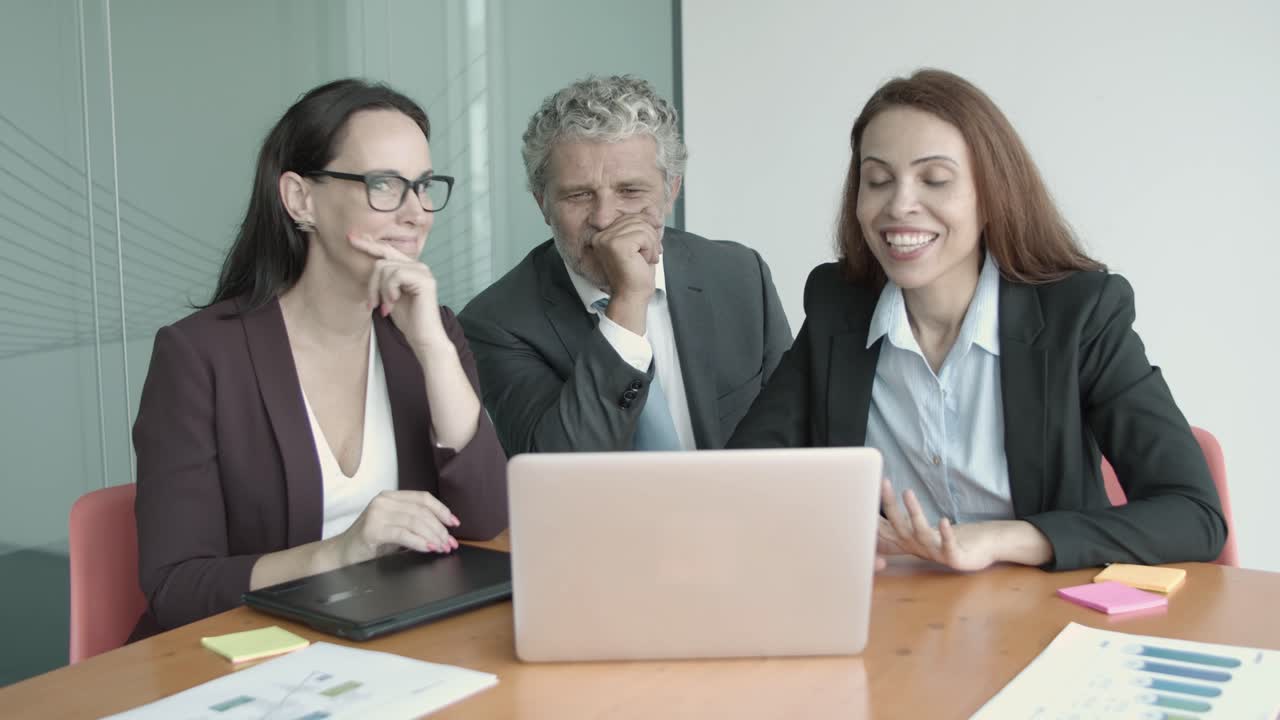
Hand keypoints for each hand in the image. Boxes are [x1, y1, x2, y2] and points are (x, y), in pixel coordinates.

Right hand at [336, 490, 461, 564]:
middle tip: (450, 543)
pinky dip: (419, 542)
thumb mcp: (395, 528)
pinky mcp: (372, 529)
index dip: (442, 510)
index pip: (423, 498)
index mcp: (390, 497)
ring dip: (433, 536)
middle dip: (440, 529)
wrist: (341, 554)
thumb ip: (414, 524)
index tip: (455, 523)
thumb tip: (443, 532)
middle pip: (422, 511)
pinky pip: (403, 534)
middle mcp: (383, 501)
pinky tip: (428, 548)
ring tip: (442, 547)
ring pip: (415, 521)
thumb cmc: (370, 543)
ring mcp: (376, 514)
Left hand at [350, 233, 447, 350]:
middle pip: (382, 260)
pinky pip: (395, 276)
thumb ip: (382, 280)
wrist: (423, 338)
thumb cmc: (407, 320)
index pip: (387, 250)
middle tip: (372, 304)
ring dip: (380, 291)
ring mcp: (423, 271)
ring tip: (386, 307)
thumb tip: (368, 264)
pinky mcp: (424, 280)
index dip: (368, 244)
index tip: (350, 238)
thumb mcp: (388, 295)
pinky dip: (389, 291)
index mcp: (410, 268)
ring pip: (386, 268)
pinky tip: (394, 303)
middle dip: (371, 283)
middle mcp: (418, 266)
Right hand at [593, 213, 660, 300]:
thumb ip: (643, 226)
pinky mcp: (616, 245)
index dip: (646, 227)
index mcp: (603, 235)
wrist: (632, 296)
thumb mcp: (642, 245)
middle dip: (650, 237)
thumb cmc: (636, 275)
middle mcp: (601, 236)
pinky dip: (650, 249)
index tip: (652, 244)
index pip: (630, 217)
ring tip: (646, 259)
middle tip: (650, 255)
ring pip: (642, 227)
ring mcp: (607, 239)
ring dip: (651, 244)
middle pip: (637, 220)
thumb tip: (651, 210)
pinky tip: (644, 260)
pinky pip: (643, 236)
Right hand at [877, 479, 1001, 571]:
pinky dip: (945, 533)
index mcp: (907, 541)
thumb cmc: (946, 538)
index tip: (860, 495)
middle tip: (882, 482)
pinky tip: (943, 520)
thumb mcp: (917, 530)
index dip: (871, 515)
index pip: (884, 528)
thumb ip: (896, 524)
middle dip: (889, 504)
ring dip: (913, 512)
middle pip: (898, 525)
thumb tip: (873, 513)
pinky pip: (948, 545)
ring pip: (920, 532)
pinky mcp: (954, 557)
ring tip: (908, 492)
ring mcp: (935, 553)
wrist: (981, 552)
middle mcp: (916, 547)